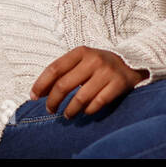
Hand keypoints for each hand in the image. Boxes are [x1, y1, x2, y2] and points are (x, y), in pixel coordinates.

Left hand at [30, 46, 147, 118]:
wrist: (132, 62)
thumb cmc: (100, 64)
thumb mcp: (83, 60)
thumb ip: (65, 71)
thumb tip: (40, 91)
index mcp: (81, 51)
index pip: (54, 68)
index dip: (41, 84)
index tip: (34, 96)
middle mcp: (93, 60)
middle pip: (64, 85)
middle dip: (53, 101)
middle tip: (50, 109)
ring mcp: (107, 72)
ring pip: (80, 98)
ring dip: (70, 110)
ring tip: (67, 115)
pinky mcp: (118, 84)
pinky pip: (97, 103)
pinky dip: (88, 110)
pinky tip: (85, 111)